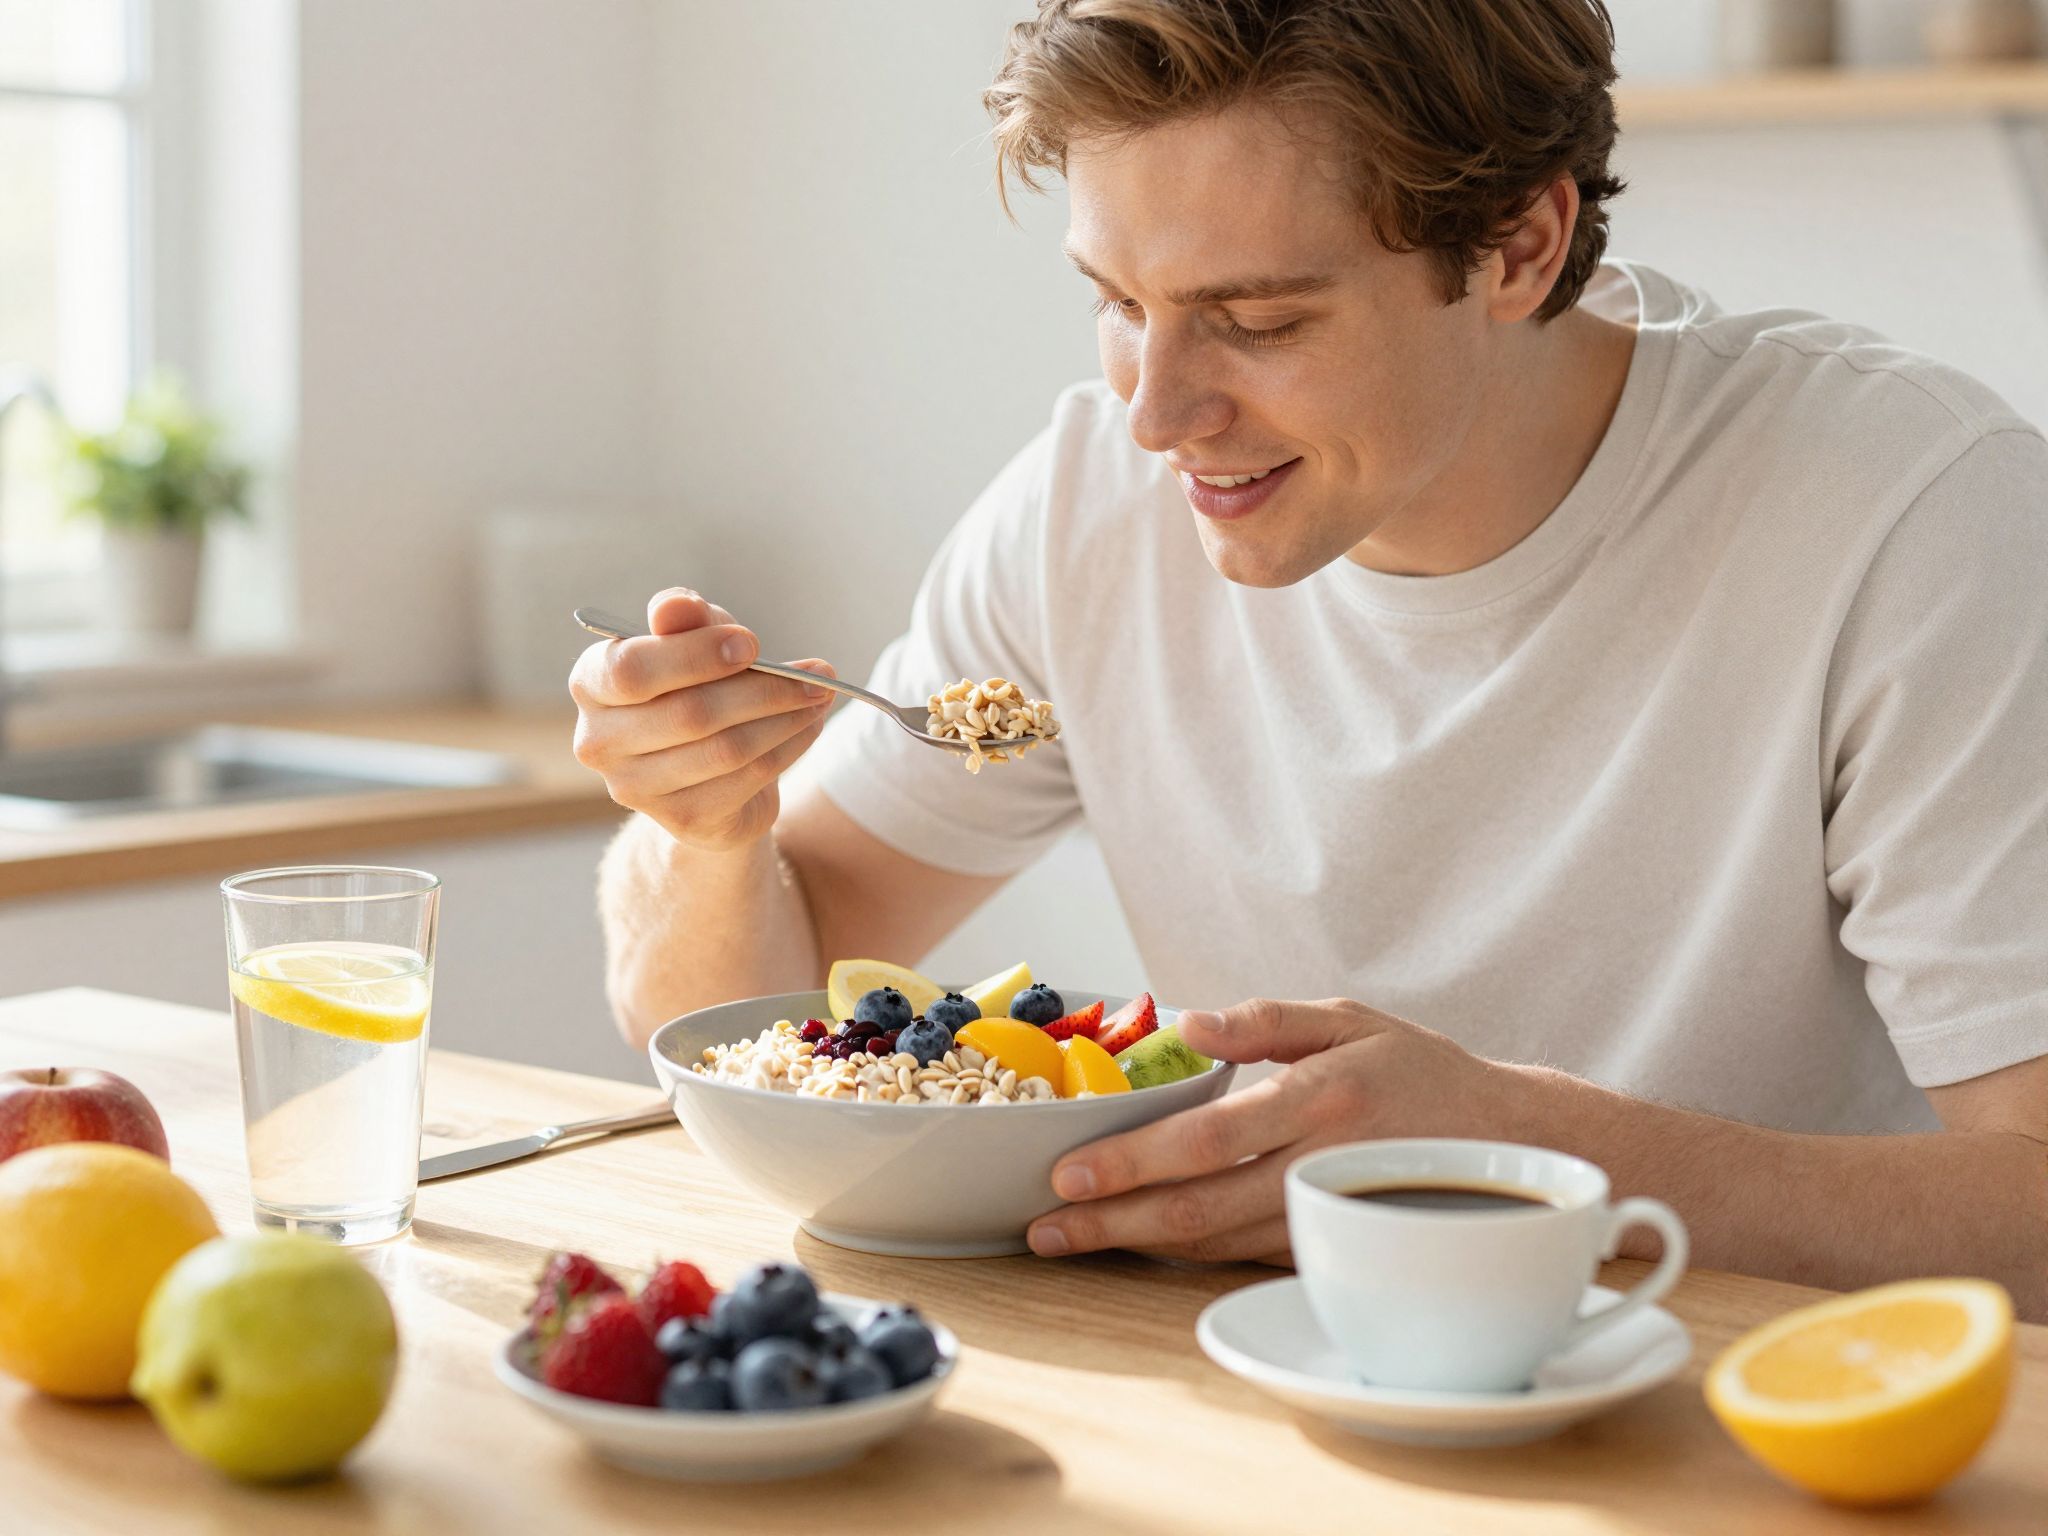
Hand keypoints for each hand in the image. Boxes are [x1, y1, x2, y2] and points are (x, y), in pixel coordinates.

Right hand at [570, 587, 836, 851]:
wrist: (705, 770)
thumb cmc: (693, 685)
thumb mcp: (693, 640)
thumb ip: (684, 619)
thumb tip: (675, 605)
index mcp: (591, 682)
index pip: (632, 669)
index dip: (696, 656)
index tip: (753, 644)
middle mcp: (599, 740)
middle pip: (690, 713)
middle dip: (764, 691)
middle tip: (818, 675)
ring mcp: (634, 788)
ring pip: (725, 750)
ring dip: (785, 720)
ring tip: (820, 697)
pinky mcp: (680, 819)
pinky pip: (746, 780)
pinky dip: (788, 749)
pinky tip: (808, 728)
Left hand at [1026, 998, 1520, 1263]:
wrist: (1511, 1143)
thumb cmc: (1419, 1071)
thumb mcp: (1350, 1018)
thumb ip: (1266, 1020)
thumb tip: (1186, 1022)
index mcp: (1321, 1098)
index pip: (1209, 1138)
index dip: (1134, 1161)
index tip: (1069, 1173)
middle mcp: (1322, 1166)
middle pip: (1199, 1207)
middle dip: (1112, 1222)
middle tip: (1043, 1229)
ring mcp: (1327, 1218)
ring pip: (1215, 1244)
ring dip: (1137, 1245)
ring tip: (1070, 1239)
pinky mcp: (1330, 1249)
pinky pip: (1242, 1256)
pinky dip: (1184, 1254)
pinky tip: (1137, 1244)